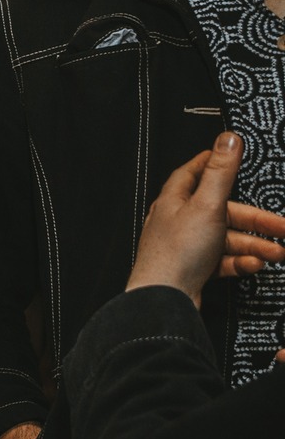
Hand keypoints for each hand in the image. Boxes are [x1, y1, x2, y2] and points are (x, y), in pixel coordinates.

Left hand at [129, 133, 284, 305]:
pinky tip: (253, 265)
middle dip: (257, 220)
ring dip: (255, 245)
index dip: (214, 164)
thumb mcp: (206, 205)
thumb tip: (228, 139)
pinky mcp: (194, 268)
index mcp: (175, 201)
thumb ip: (221, 173)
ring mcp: (186, 246)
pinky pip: (223, 261)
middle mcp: (179, 221)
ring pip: (228, 239)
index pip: (194, 172)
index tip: (233, 157)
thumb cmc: (176, 253)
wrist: (164, 299)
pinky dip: (240, 262)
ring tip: (278, 253)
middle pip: (224, 212)